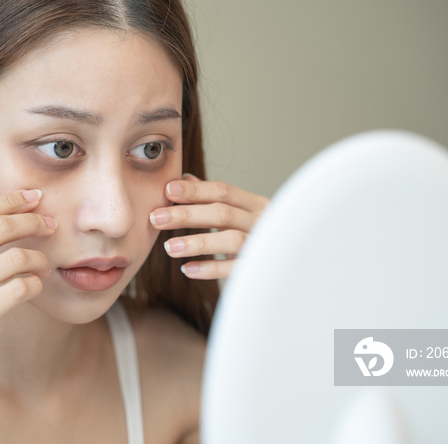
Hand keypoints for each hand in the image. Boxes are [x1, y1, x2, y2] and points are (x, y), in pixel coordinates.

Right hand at [0, 190, 55, 414]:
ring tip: (43, 264)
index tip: (32, 198)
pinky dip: (35, 284)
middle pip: (2, 226)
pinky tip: (34, 287)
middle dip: (34, 221)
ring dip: (39, 257)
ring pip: (18, 257)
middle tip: (50, 225)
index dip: (10, 200)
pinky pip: (21, 289)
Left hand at [150, 174, 268, 279]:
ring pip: (230, 240)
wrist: (291, 266)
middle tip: (156, 218)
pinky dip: (210, 268)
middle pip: (222, 213)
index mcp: (255, 204)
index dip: (194, 190)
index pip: (223, 191)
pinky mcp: (261, 269)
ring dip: (196, 242)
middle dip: (186, 215)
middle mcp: (262, 222)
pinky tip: (187, 269)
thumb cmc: (256, 235)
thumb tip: (184, 178)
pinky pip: (234, 269)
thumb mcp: (239, 213)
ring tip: (168, 247)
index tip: (167, 190)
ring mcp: (263, 246)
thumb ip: (213, 197)